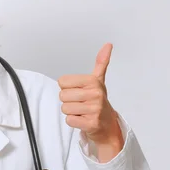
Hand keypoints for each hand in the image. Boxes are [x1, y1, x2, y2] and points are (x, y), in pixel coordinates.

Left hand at [58, 43, 123, 160]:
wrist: (108, 124)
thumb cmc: (98, 100)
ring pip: (65, 109)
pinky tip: (83, 119)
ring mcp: (94, 110)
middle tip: (80, 103)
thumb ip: (101, 62)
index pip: (62, 82)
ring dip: (71, 112)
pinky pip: (69, 120)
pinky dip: (74, 122)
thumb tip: (108, 44)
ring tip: (82, 111)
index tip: (79, 91)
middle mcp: (95, 94)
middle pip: (62, 96)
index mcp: (93, 81)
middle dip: (69, 101)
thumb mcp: (98, 80)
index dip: (67, 88)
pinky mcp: (91, 124)